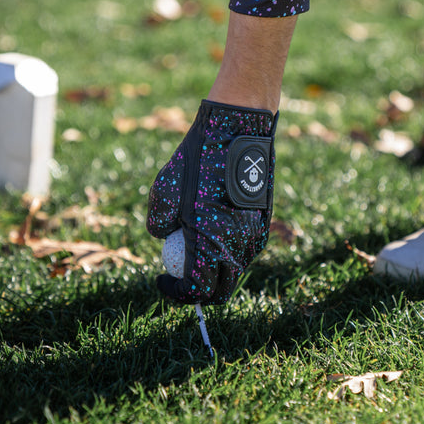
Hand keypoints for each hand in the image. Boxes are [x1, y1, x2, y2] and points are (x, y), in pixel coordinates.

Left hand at [147, 99, 277, 303]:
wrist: (237, 130)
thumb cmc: (196, 159)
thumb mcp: (163, 193)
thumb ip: (159, 225)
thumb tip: (164, 238)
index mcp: (210, 244)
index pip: (196, 290)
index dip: (176, 293)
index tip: (162, 282)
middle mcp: (237, 246)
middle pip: (220, 289)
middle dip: (198, 291)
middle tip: (180, 278)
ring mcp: (255, 236)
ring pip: (235, 269)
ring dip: (215, 270)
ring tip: (195, 251)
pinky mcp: (264, 223)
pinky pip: (245, 250)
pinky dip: (229, 251)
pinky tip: (213, 234)